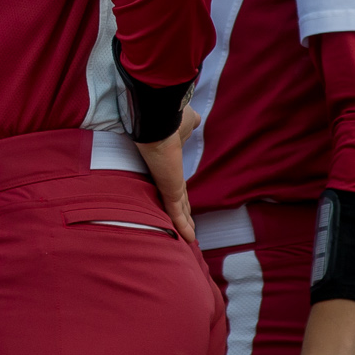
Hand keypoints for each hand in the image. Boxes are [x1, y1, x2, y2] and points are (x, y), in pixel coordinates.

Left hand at [135, 107, 198, 244]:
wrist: (158, 118)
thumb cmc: (168, 115)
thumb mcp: (183, 119)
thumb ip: (188, 123)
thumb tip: (197, 121)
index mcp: (169, 159)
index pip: (177, 180)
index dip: (182, 192)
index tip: (184, 202)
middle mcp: (166, 174)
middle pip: (177, 198)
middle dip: (182, 213)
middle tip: (186, 227)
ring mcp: (167, 183)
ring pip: (177, 210)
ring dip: (184, 224)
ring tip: (189, 239)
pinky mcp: (168, 189)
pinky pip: (177, 212)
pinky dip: (184, 226)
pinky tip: (189, 238)